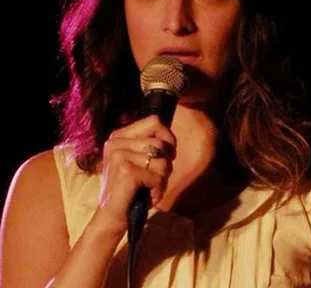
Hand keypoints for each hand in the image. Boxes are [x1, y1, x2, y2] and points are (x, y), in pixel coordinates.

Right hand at [97, 115, 175, 231]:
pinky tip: (148, 196)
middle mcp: (116, 142)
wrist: (112, 216)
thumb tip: (171, 140)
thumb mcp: (139, 161)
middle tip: (155, 178)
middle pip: (161, 143)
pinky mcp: (125, 170)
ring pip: (162, 161)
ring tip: (150, 188)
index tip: (168, 154)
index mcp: (119, 136)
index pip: (154, 121)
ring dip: (163, 179)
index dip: (168, 137)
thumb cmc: (131, 189)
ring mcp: (119, 155)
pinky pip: (158, 177)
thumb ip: (151, 146)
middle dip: (166, 164)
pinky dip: (158, 190)